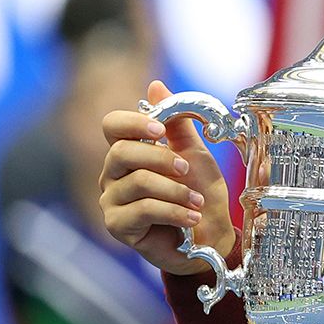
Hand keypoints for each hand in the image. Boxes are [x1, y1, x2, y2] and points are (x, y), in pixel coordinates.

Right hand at [99, 80, 234, 275]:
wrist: (211, 237)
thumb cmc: (200, 194)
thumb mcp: (194, 153)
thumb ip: (177, 123)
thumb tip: (155, 86)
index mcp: (130, 151)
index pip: (112, 125)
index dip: (132, 123)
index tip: (159, 129)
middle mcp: (113, 174)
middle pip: (121, 152)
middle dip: (161, 159)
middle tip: (186, 169)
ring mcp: (112, 200)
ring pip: (137, 182)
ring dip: (175, 191)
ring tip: (196, 201)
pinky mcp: (117, 226)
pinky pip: (143, 210)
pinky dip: (173, 211)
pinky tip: (190, 218)